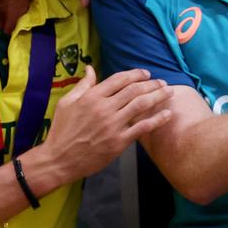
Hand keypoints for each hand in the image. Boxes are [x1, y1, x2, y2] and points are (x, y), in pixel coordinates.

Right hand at [37, 66, 172, 181]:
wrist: (58, 160)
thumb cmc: (61, 131)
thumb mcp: (66, 103)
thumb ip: (82, 85)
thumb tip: (90, 68)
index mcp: (92, 97)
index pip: (120, 79)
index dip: (136, 74)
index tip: (146, 74)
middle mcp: (104, 108)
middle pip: (134, 90)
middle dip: (151, 84)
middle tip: (162, 82)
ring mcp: (113, 125)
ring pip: (141, 105)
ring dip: (158, 96)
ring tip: (169, 92)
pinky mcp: (119, 141)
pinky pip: (143, 127)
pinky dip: (157, 119)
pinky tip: (167, 114)